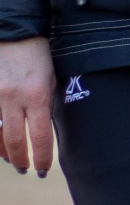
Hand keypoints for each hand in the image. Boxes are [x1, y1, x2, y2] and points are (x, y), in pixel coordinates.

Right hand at [0, 37, 55, 176]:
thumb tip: (41, 133)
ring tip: (11, 160)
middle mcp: (14, 98)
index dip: (41, 157)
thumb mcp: (50, 82)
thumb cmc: (38, 58)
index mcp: (38, 96)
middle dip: (20, 159)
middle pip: (14, 140)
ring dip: (3, 151)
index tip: (42, 170)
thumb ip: (44, 107)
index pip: (40, 137)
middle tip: (25, 170)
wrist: (15, 35)